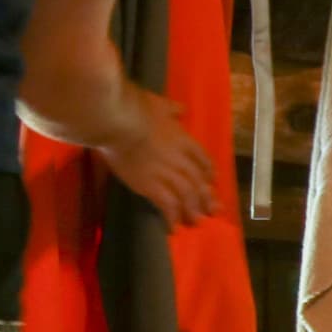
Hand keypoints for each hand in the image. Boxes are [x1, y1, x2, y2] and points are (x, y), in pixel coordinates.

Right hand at [100, 86, 219, 227]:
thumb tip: (180, 108)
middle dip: (207, 197)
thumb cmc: (135, 108)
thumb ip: (171, 109)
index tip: (212, 182)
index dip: (208, 173)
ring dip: (192, 210)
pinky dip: (172, 217)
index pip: (202, 160)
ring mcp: (166, 174)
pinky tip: (173, 227)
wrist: (118, 121)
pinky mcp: (150, 185)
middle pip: (198, 181)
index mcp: (183, 140)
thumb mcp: (159, 104)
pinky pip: (167, 205)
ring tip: (195, 222)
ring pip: (186, 196)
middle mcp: (179, 160)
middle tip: (213, 211)